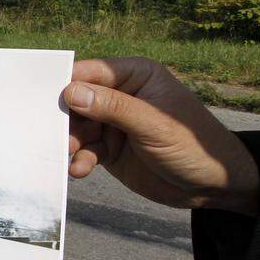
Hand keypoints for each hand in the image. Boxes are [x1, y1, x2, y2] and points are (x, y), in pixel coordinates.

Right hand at [64, 57, 259, 215]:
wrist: (214, 187)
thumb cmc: (194, 146)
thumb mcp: (153, 125)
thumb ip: (112, 107)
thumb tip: (70, 92)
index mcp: (135, 76)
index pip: (91, 73)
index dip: (66, 83)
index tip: (45, 100)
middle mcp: (121, 96)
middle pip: (77, 101)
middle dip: (64, 119)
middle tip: (52, 134)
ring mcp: (114, 123)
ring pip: (78, 128)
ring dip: (70, 142)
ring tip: (68, 155)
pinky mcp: (110, 149)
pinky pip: (85, 150)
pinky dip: (80, 159)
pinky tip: (79, 170)